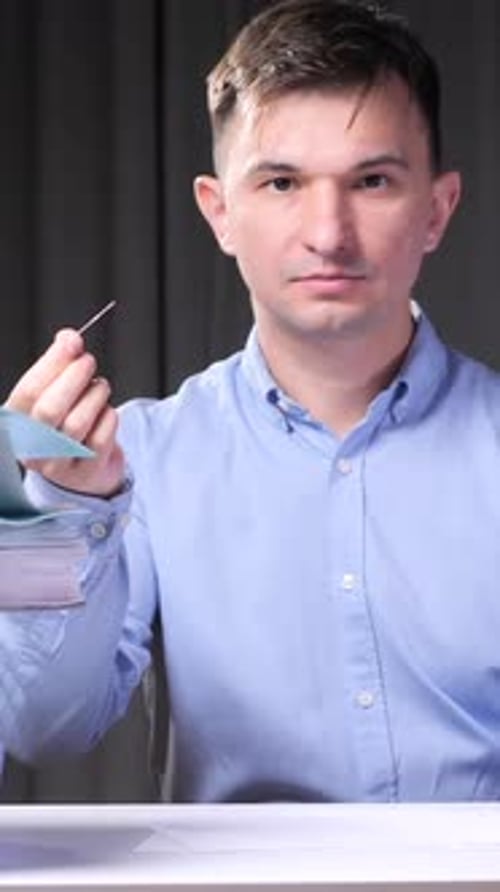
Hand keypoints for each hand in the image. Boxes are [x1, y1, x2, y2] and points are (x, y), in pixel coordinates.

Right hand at [5, 328, 124, 496]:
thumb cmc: (64, 423)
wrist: (83, 469)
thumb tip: (69, 339)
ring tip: (99, 387)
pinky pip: (100, 438)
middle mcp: (32, 446)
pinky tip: (105, 411)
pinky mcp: (86, 472)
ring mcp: (57, 465)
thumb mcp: (54, 393)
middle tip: (88, 362)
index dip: (52, 363)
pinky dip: (108, 417)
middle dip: (74, 378)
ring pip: (77, 423)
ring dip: (94, 396)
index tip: (71, 342)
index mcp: (17, 422)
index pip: (28, 391)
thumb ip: (59, 364)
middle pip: (50, 409)